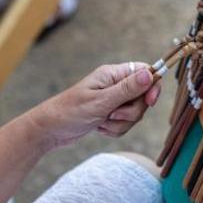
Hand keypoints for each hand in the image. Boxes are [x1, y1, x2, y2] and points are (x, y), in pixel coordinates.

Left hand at [29, 63, 161, 148]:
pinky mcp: (110, 114)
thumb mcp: (101, 101)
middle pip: (143, 97)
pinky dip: (115, 130)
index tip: (150, 101)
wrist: (50, 130)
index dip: (152, 86)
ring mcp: (113, 100)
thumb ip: (128, 89)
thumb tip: (150, 73)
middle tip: (113, 115)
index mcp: (113, 74)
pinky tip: (99, 128)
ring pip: (135, 114)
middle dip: (131, 112)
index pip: (145, 72)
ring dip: (121, 123)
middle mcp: (115, 85)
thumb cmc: (70, 111)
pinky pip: (125, 124)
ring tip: (102, 122)